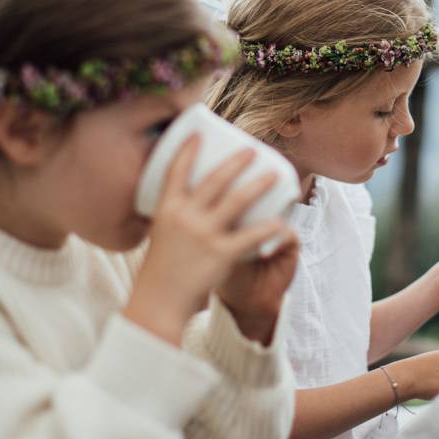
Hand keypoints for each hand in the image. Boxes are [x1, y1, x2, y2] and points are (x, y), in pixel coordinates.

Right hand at [124, 134, 284, 345]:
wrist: (158, 303)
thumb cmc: (160, 271)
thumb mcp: (160, 235)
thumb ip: (175, 216)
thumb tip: (190, 198)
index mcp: (166, 210)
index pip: (176, 172)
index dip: (188, 151)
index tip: (199, 134)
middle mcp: (184, 217)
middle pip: (214, 180)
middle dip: (235, 162)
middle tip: (252, 149)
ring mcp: (203, 234)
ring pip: (237, 201)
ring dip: (258, 184)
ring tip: (273, 175)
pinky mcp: (220, 254)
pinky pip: (251, 236)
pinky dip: (267, 228)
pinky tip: (280, 222)